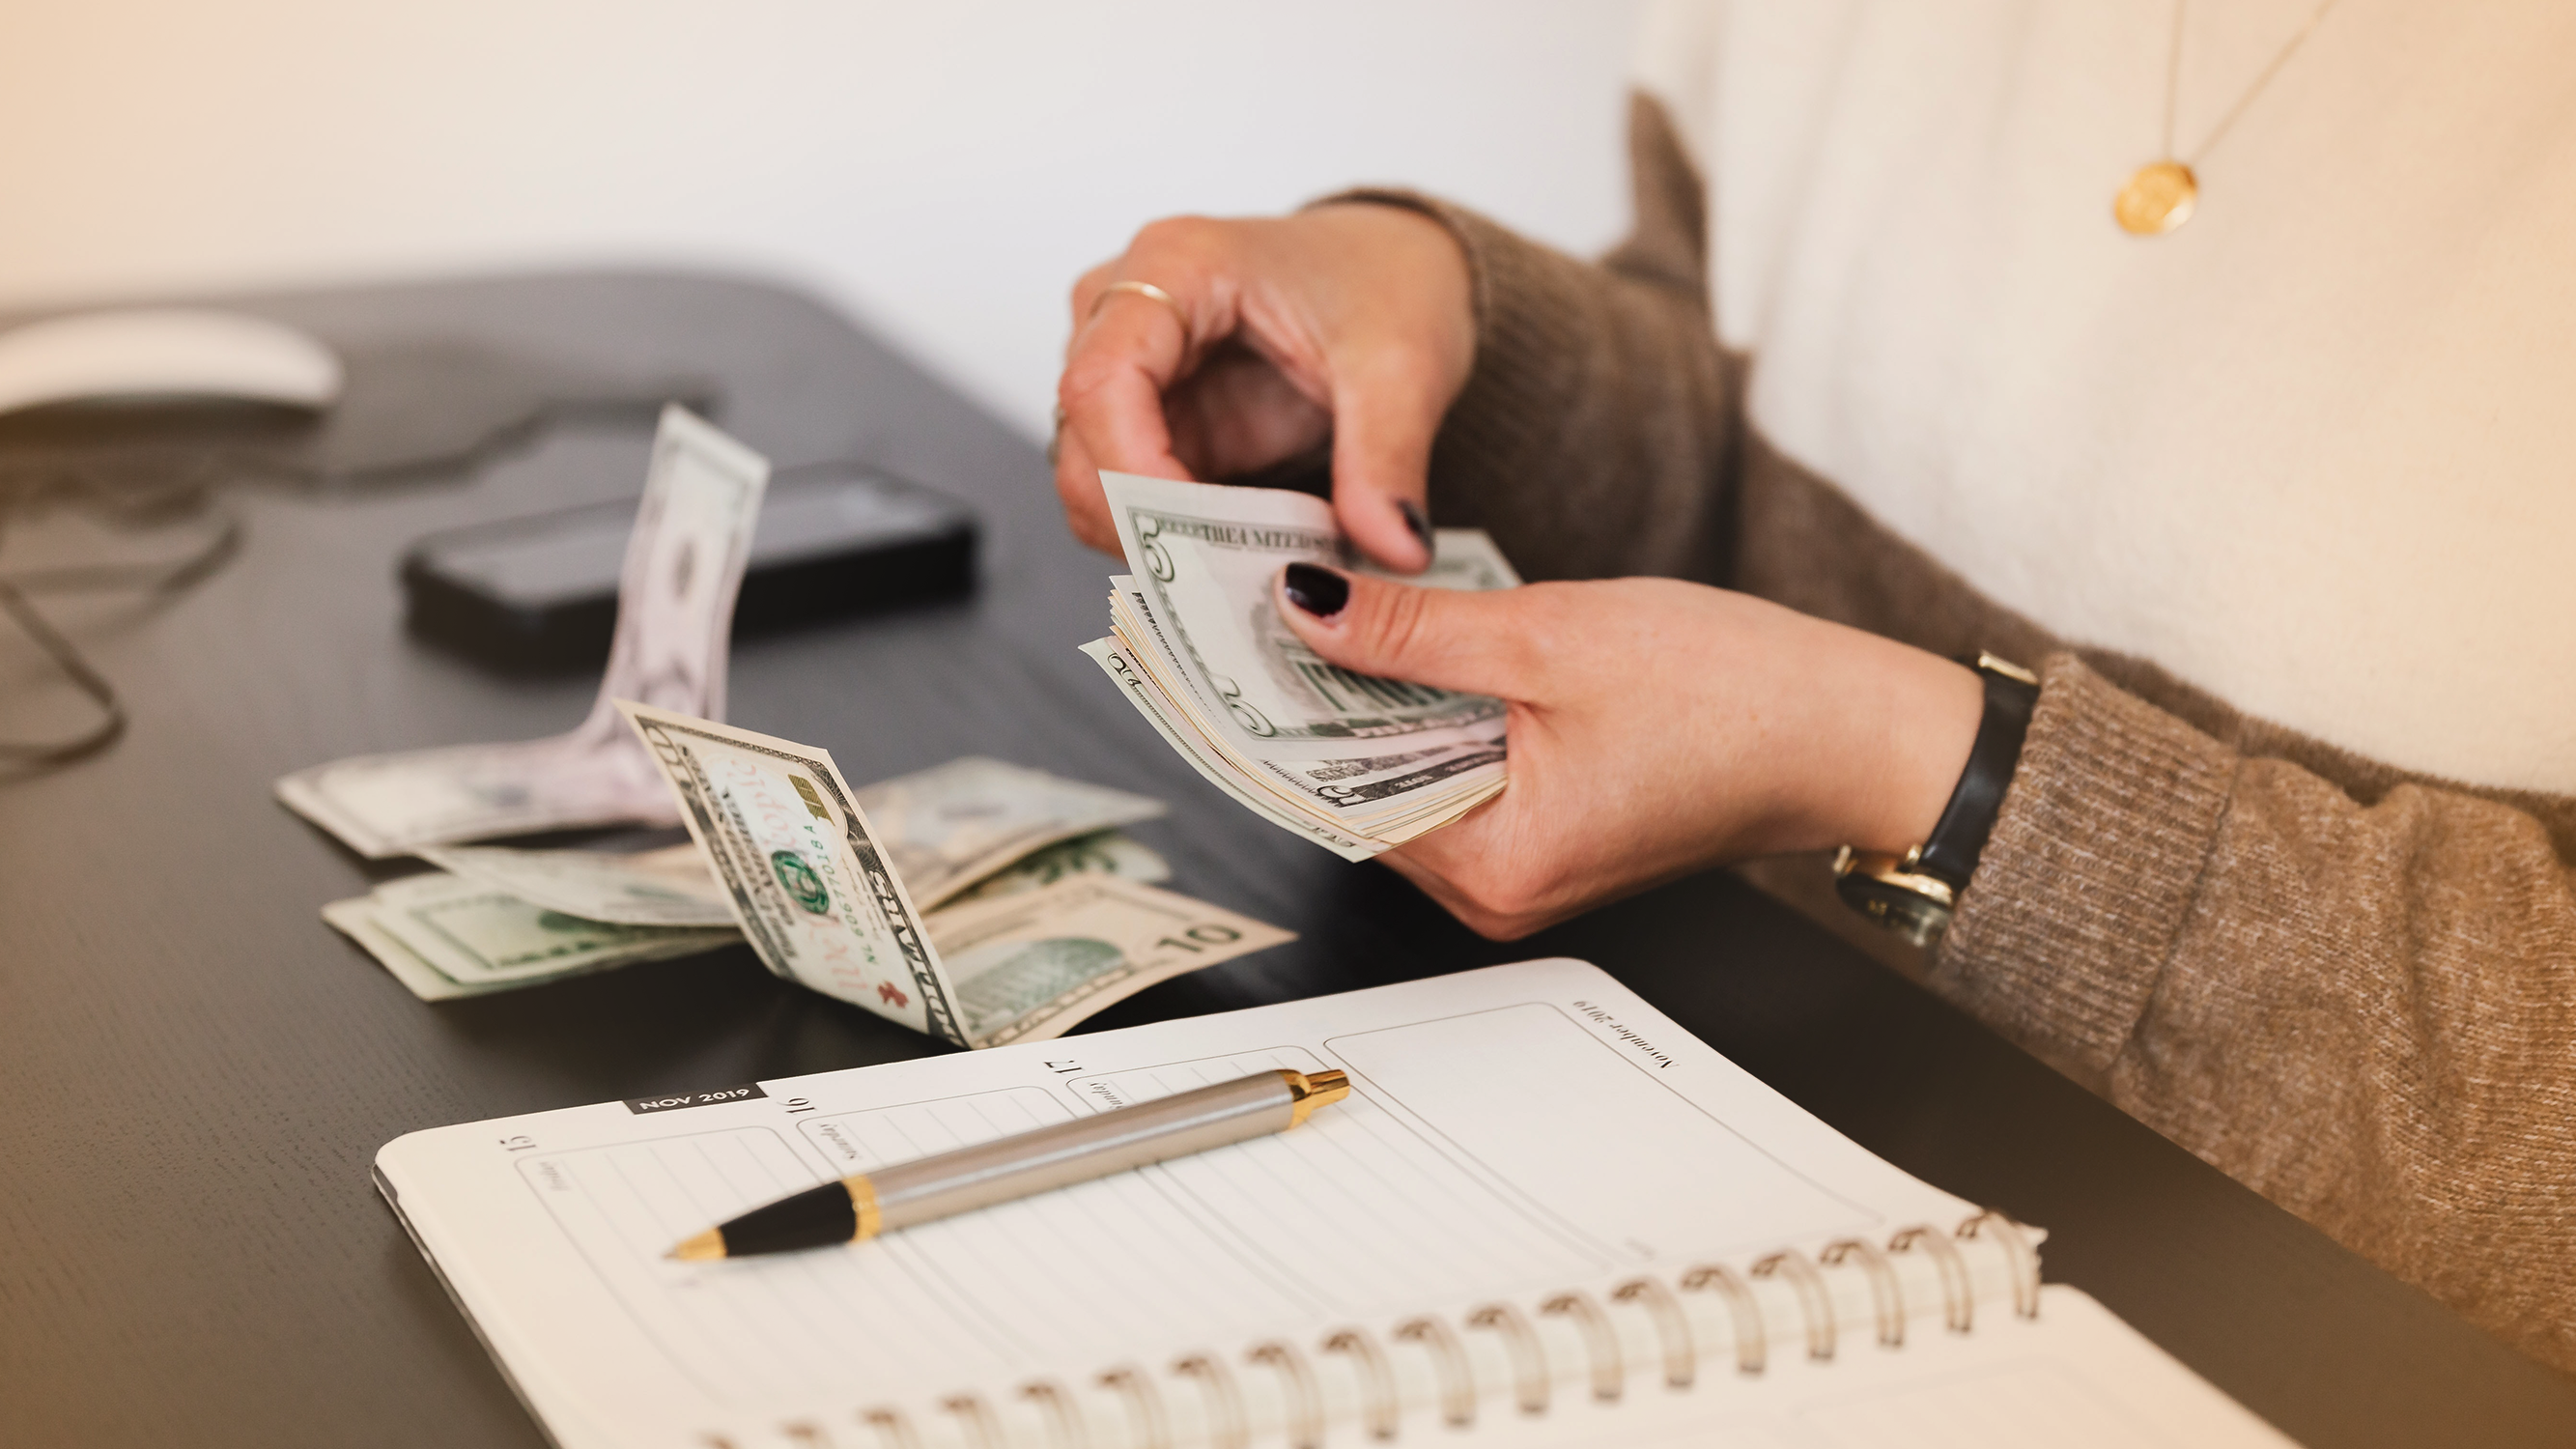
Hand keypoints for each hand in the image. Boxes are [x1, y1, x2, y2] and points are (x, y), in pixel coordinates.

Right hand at [1054, 203, 1474, 571]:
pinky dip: (1174, 540)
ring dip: (1156, 540)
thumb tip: (1395, 547)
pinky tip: (1237, 556)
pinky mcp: (1151, 421)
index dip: (1134, 473)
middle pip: (1082, 441)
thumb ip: (1388, 458)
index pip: (1102, 381)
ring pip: (1092, 481)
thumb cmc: (1383, 279)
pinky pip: (1130, 498)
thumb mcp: (1403, 365)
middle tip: (1230, 581)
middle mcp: (1126, 312)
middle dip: (1144, 525)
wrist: (1394, 269)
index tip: (1198, 539)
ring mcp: (1130, 369)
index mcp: (1176, 264)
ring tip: (1246, 569)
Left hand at [1272, 563, 1986, 938]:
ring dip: (1372, 702)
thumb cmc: (1740, 695)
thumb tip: (1307, 609)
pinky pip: (1456, 777)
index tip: (1219, 643)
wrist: (1853, 728)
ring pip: (1405, 780)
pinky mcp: (1550, 835)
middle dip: (1315, 699)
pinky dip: (1428, 716)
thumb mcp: (1550, 636)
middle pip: (1360, 791)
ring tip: (1331, 610)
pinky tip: (1412, 650)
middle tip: (1263, 603)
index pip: (1331, 793)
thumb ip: (1412, 631)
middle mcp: (1498, 893)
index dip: (1271, 711)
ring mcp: (1524, 871)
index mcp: (1495, 865)